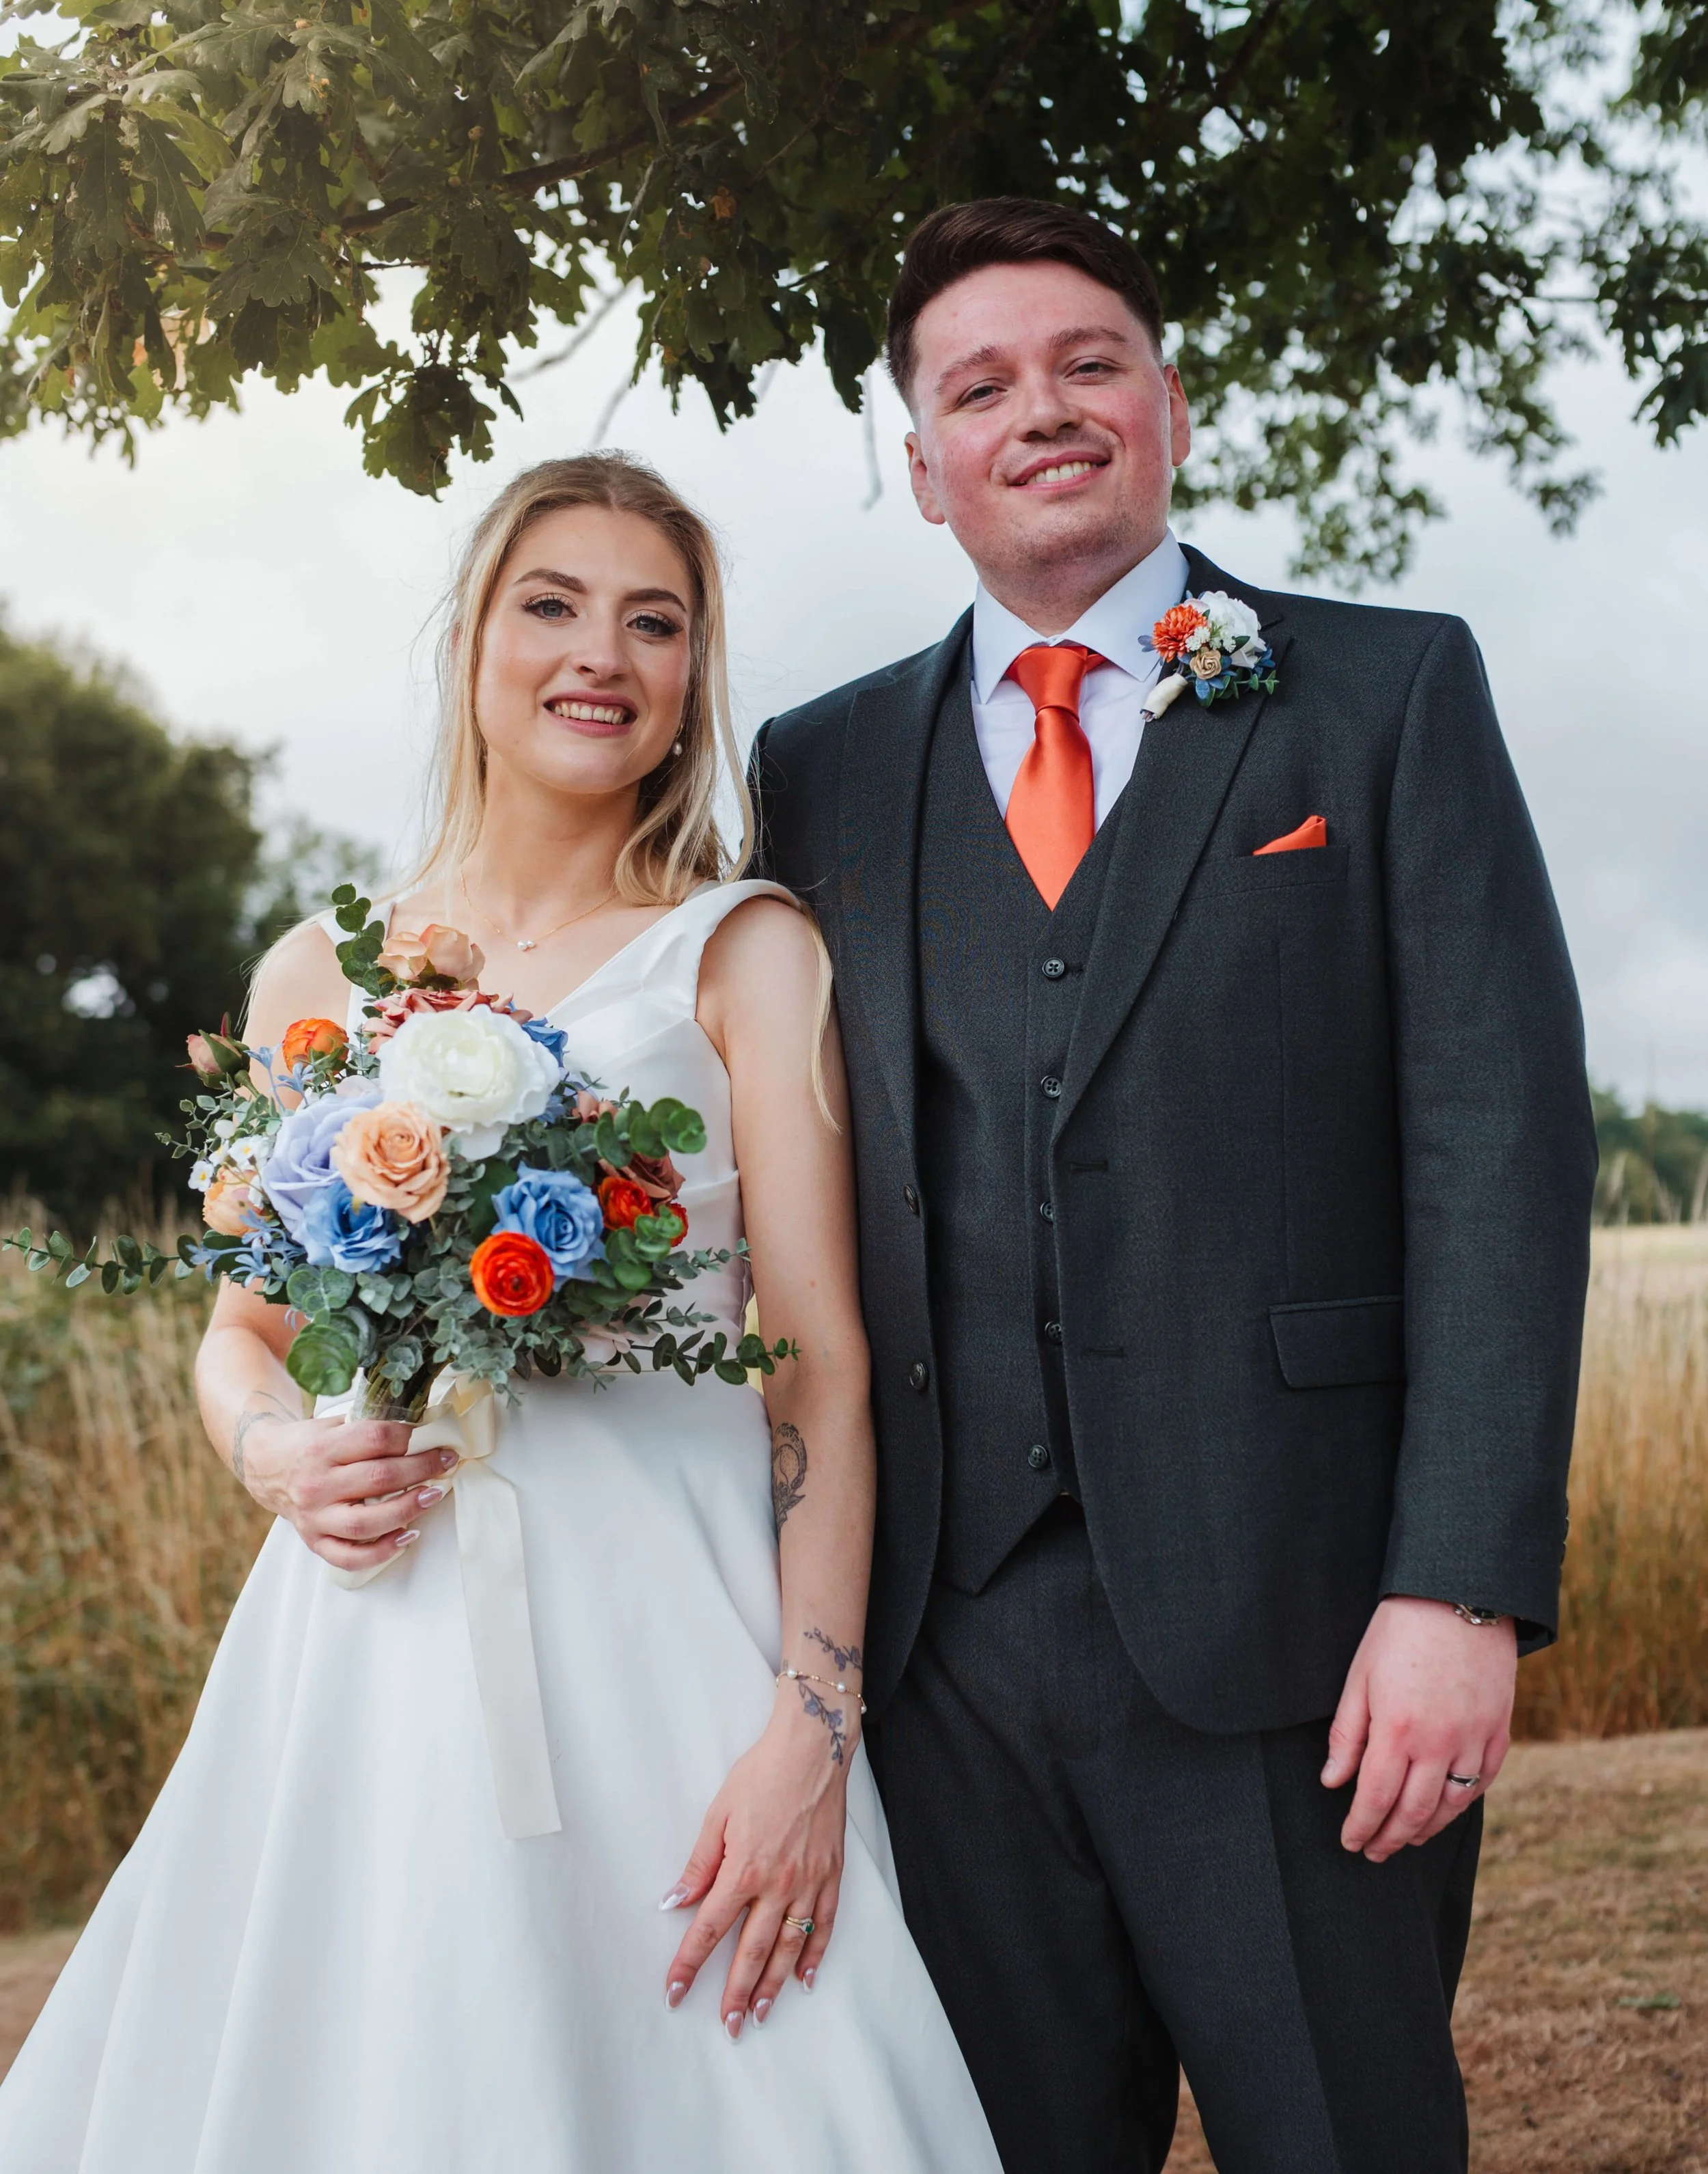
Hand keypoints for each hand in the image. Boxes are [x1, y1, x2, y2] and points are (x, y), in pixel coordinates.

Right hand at [234, 1403, 458, 1569]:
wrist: (266, 1465)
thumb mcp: (333, 1424)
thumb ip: (369, 1428)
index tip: (434, 1437)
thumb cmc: (311, 1443)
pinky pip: (349, 1556)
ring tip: (434, 1495)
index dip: (410, 1438)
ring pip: (366, 1523)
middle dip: (420, 1469)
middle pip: (378, 1479)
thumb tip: (422, 1430)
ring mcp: (314, 1517)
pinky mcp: (314, 1541)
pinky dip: (381, 1552)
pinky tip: (407, 1536)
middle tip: (446, 1462)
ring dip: (407, 1510)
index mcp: (322, 1448)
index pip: (375, 1439)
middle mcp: (316, 1485)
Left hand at [660, 1684, 850, 2035]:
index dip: (689, 1963)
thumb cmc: (763, 1774)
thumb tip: (676, 1901)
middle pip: (752, 1950)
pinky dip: (816, 1955)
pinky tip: (806, 1979)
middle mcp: (779, 1883)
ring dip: (773, 1985)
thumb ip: (700, 1862)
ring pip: (790, 1947)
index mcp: (745, 1868)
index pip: (710, 1927)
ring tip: (759, 2014)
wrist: (814, 1748)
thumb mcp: (720, 1813)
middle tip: (726, 2025)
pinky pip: (825, 1924)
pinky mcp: (833, 1875)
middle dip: (735, 1991)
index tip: (674, 1991)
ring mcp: (810, 1882)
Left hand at [1323, 1595, 1515, 1861]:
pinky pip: (1483, 1783)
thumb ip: (1347, 1733)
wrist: (1459, 1597)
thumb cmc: (1399, 1631)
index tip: (1351, 1842)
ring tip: (1406, 1838)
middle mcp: (1439, 1743)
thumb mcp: (1359, 1676)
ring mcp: (1474, 1740)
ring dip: (1426, 1829)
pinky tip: (1446, 1810)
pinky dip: (1463, 1804)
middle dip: (1390, 1838)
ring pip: (1451, 1806)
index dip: (1361, 1827)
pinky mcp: (1499, 1732)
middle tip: (1374, 1852)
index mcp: (1397, 1729)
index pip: (1375, 1797)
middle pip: (1414, 1811)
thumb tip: (1332, 1780)